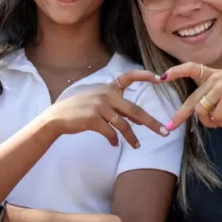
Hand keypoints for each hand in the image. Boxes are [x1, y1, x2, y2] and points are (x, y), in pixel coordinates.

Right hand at [41, 70, 169, 147]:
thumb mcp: (98, 101)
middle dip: (151, 122)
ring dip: (132, 138)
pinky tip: (114, 144)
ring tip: (137, 146)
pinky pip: (110, 133)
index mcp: (108, 88)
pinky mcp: (93, 120)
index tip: (160, 78)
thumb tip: (139, 119)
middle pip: (135, 110)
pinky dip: (114, 140)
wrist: (57, 117)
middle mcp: (106, 95)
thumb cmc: (80, 109)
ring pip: (124, 125)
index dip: (145, 76)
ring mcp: (99, 107)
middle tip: (164, 132)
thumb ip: (117, 106)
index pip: (129, 77)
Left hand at [161, 63, 221, 129]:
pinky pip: (216, 115)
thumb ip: (216, 94)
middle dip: (180, 114)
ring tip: (218, 123)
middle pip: (192, 99)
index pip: (191, 67)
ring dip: (208, 122)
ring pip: (202, 110)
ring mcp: (221, 87)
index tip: (161, 77)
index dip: (176, 72)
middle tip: (169, 126)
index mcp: (214, 74)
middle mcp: (215, 79)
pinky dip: (219, 122)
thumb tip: (207, 113)